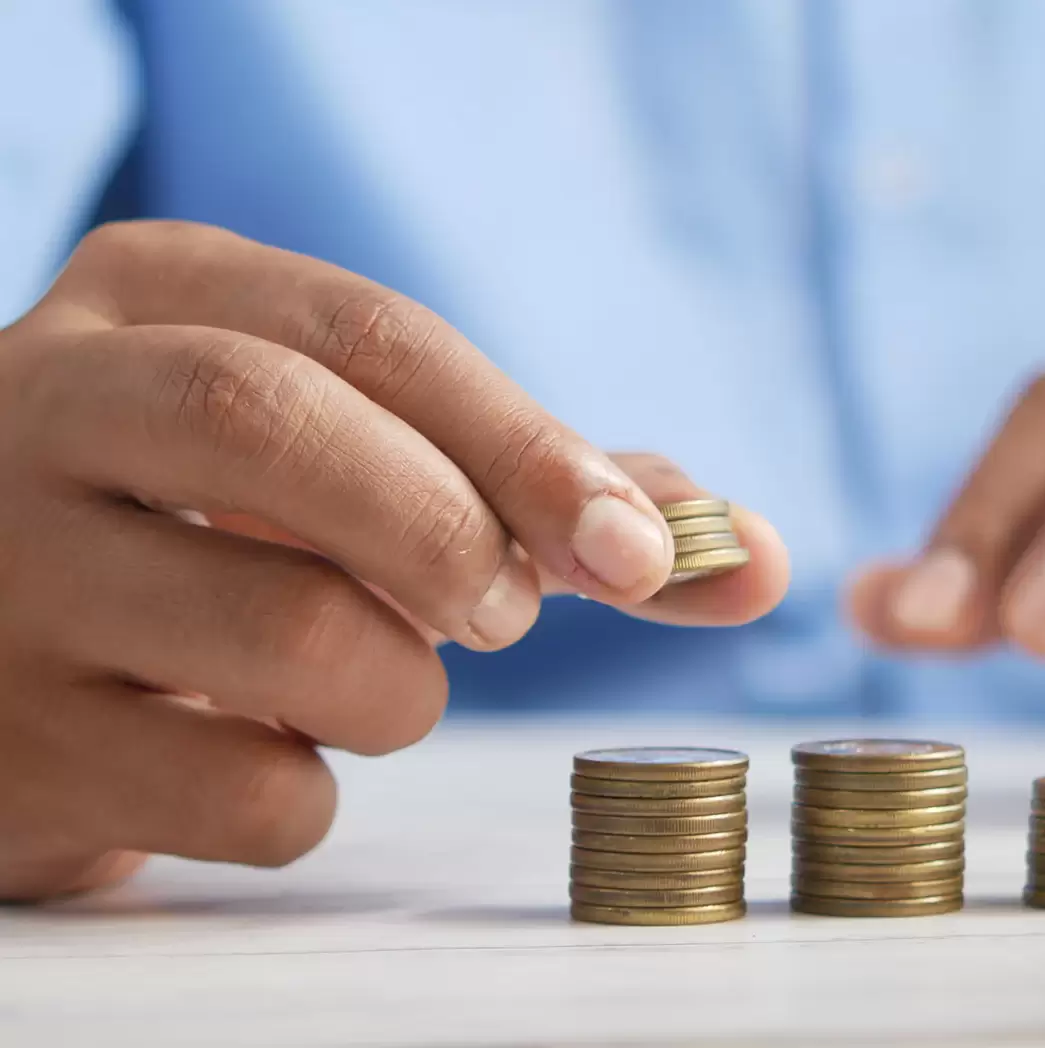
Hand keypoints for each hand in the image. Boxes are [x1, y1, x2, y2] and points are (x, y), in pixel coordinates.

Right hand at [0, 221, 788, 900]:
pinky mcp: (6, 744)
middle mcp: (47, 405)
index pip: (374, 338)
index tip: (642, 552)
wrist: (3, 639)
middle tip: (502, 613)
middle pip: (287, 429)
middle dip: (453, 533)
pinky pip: (247, 792)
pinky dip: (311, 795)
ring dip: (397, 690)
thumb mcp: (348, 455)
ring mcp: (4, 575)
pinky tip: (254, 751)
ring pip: (293, 635)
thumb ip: (541, 488)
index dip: (531, 448)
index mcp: (157, 298)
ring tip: (357, 679)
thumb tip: (748, 555)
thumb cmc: (222, 526)